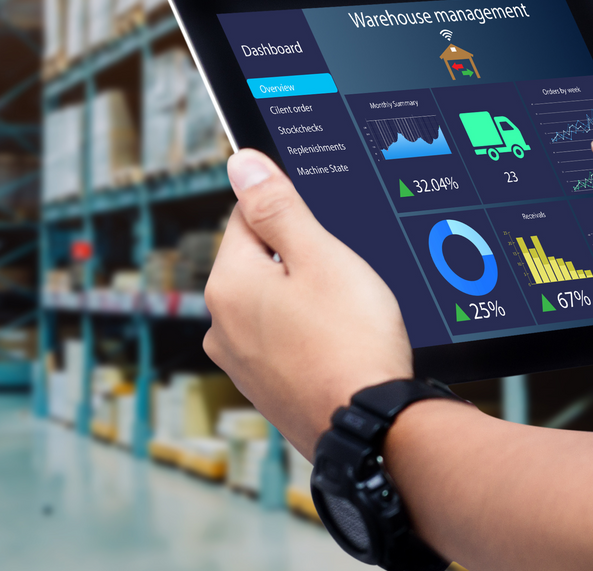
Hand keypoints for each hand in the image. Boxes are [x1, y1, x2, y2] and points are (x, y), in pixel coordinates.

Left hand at [203, 149, 412, 455]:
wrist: (372, 428)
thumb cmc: (352, 340)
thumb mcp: (320, 256)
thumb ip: (277, 206)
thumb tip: (240, 163)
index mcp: (227, 284)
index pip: (247, 216)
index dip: (292, 214)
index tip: (326, 231)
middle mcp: (221, 325)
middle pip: (259, 261)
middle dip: (299, 260)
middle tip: (345, 277)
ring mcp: (240, 363)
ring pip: (273, 304)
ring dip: (306, 299)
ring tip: (347, 315)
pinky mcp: (265, 390)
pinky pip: (283, 342)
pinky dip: (309, 336)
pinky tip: (340, 344)